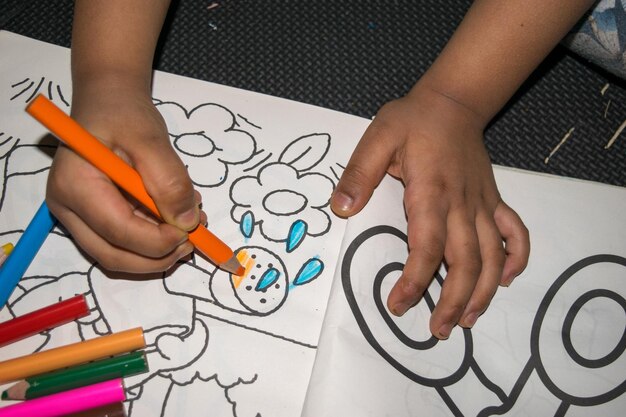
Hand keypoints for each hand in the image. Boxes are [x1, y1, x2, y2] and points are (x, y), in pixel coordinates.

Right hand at [46, 77, 204, 272]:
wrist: (109, 103)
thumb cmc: (122, 114)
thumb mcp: (150, 139)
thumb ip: (169, 180)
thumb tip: (188, 221)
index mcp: (75, 185)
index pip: (117, 231)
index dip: (157, 240)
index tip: (190, 231)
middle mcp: (69, 208)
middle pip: (114, 255)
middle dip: (158, 256)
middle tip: (193, 240)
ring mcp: (79, 217)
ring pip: (121, 255)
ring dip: (160, 250)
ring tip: (192, 224)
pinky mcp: (95, 219)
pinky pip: (125, 242)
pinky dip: (155, 239)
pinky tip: (177, 218)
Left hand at [331, 84, 529, 338]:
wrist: (452, 102)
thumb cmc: (412, 121)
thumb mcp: (376, 138)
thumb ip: (358, 174)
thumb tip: (341, 209)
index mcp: (431, 192)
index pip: (427, 245)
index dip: (416, 279)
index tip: (399, 304)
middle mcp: (462, 203)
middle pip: (466, 261)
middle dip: (454, 300)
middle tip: (438, 330)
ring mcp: (482, 203)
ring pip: (493, 255)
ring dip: (484, 291)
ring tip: (468, 321)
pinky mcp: (493, 199)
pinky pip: (514, 231)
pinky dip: (516, 257)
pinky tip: (506, 280)